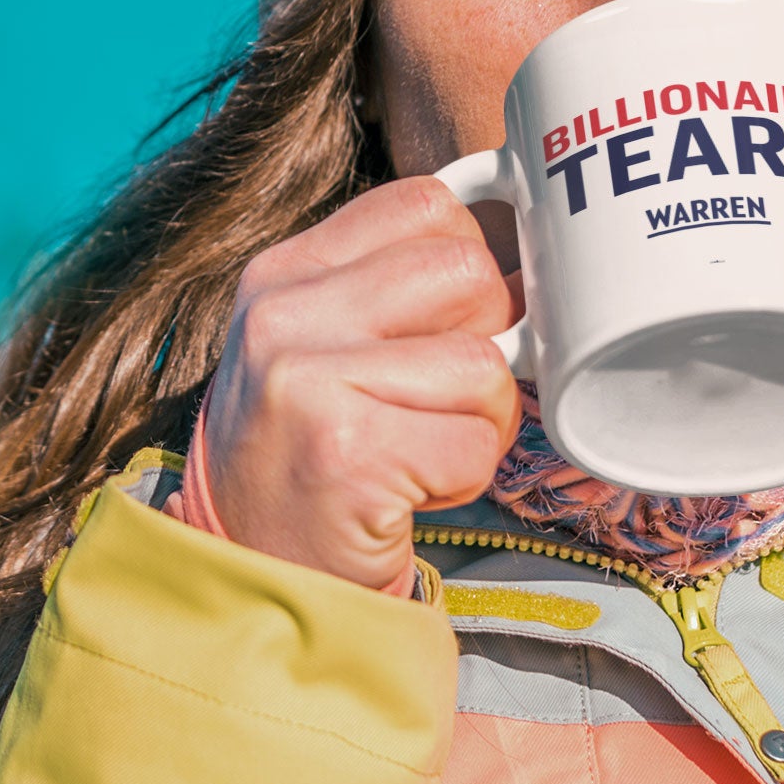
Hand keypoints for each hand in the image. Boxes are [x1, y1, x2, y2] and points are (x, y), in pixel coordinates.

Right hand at [201, 176, 520, 588]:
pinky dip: (466, 475)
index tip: (455, 322)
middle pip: (468, 270)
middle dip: (487, 340)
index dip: (471, 261)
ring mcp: (305, 382)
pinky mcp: (343, 457)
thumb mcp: (327, 343)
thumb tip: (533, 257)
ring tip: (424, 449)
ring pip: (483, 362)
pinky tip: (412, 490)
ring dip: (482, 420)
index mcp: (285, 271)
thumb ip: (400, 285)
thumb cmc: (311, 456)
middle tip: (443, 400)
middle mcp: (283, 314)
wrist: (250, 578)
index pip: (428, 204)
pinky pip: (474, 442)